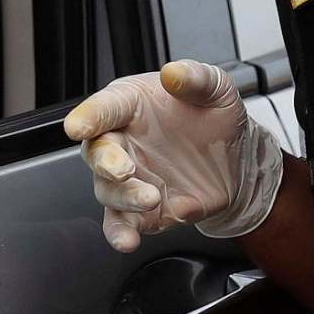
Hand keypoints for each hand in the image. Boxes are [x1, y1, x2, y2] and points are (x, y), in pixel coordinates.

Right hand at [62, 60, 284, 251]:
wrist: (236, 162)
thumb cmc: (215, 119)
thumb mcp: (216, 89)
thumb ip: (195, 78)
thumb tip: (174, 74)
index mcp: (132, 105)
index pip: (104, 107)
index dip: (89, 116)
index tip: (78, 126)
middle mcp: (123, 141)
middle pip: (96, 152)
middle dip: (105, 162)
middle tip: (123, 169)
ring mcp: (129, 178)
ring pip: (107, 191)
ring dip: (124, 197)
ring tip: (151, 198)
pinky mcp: (141, 210)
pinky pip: (121, 223)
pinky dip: (120, 233)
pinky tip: (128, 240)